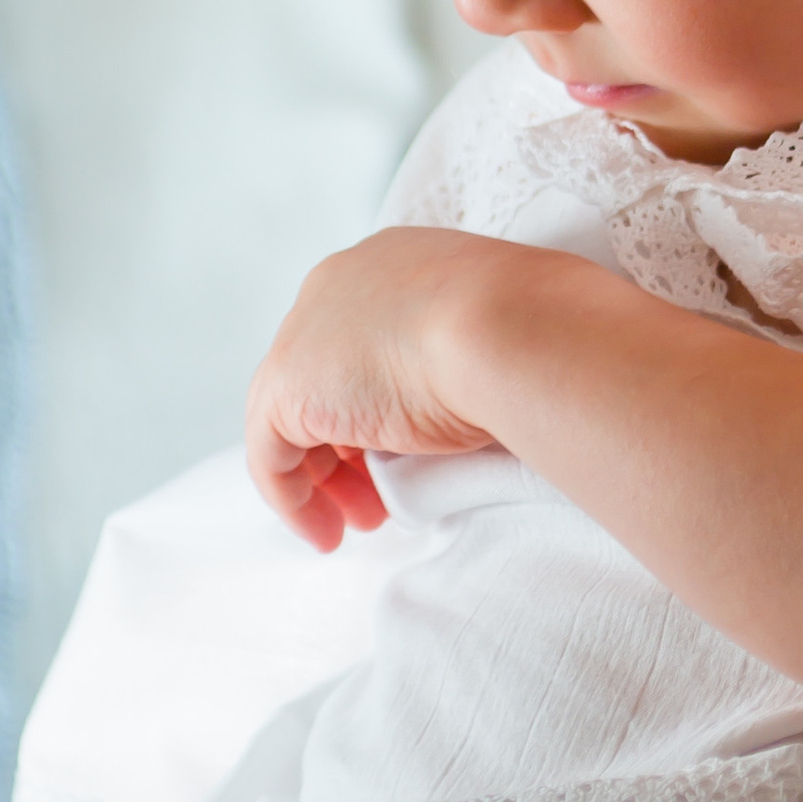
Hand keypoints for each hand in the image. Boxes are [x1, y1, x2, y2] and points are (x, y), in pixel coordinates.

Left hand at [247, 226, 544, 547]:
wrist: (509, 325)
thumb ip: (467, 362)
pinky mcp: (287, 387)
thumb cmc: (531, 330)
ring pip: (291, 418)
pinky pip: (270, 456)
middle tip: (378, 501)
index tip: (401, 456)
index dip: (375, 409)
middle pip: (322, 381)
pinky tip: (325, 534)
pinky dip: (293, 501)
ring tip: (361, 524)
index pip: (361, 346)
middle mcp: (338, 288)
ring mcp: (305, 333)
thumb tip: (475, 408)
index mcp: (391, 267)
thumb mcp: (499, 337)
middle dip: (345, 451)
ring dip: (322, 482)